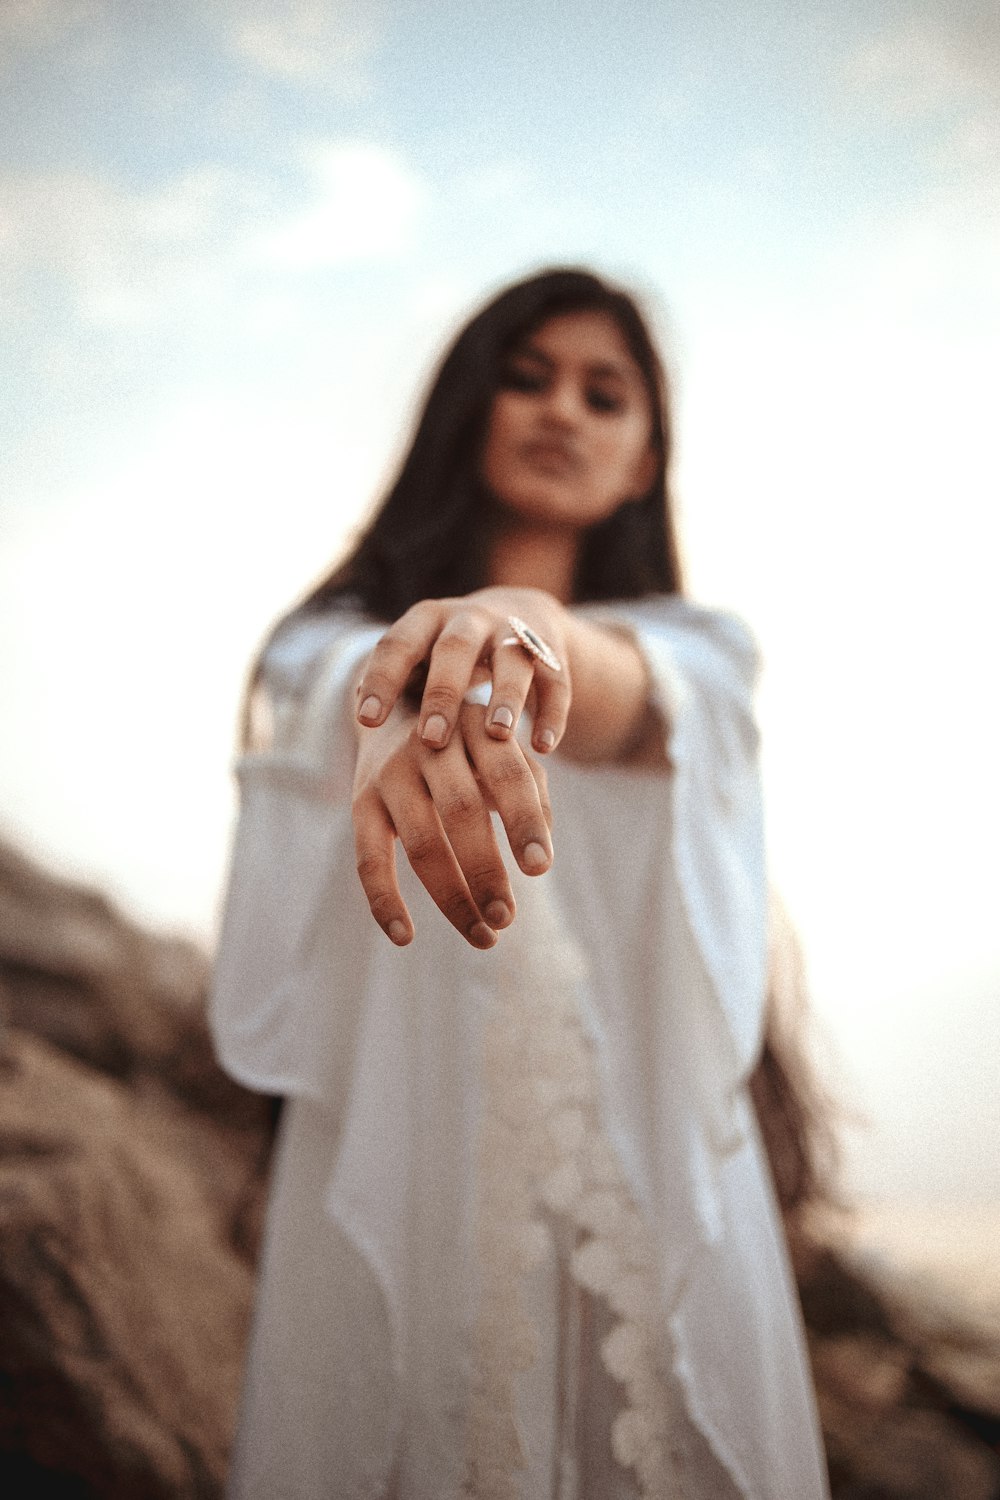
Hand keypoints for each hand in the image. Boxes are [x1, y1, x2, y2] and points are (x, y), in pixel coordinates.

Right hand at [352, 702, 552, 948]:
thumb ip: (531, 790)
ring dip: (452, 897)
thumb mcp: (504, 751)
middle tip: (507, 917)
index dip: (524, 821)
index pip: (507, 775)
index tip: (541, 869)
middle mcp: (430, 745)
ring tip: (484, 936)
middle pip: (461, 811)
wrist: (396, 712)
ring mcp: (391, 773)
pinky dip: (384, 901)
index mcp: (477, 729)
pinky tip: (405, 936)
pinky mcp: (360, 802)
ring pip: (421, 842)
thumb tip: (541, 851)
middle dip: (486, 870)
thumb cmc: (469, 747)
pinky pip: (368, 859)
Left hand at [354, 588, 571, 755]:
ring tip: (497, 735)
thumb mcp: (419, 657)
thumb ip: (396, 682)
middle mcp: (471, 619)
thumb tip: (362, 719)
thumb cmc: (448, 656)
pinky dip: (552, 714)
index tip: (365, 721)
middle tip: (431, 739)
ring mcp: (515, 632)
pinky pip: (556, 681)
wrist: (518, 616)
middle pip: (456, 648)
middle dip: (443, 693)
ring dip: (505, 697)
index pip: (398, 643)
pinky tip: (543, 748)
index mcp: (427, 619)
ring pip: (512, 660)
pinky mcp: (552, 653)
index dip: (381, 679)